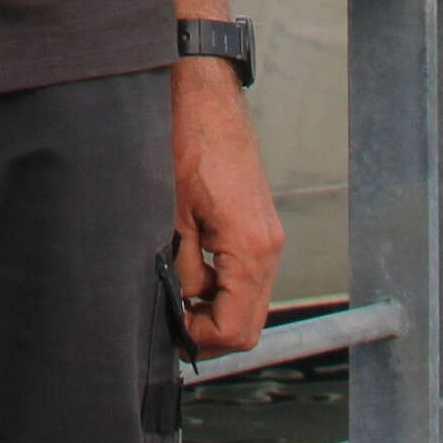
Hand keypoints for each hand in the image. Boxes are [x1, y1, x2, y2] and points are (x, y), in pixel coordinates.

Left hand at [169, 58, 283, 355]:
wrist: (209, 102)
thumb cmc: (190, 147)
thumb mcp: (174, 217)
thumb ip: (183, 271)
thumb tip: (182, 307)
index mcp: (250, 249)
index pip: (236, 328)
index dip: (201, 340)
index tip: (172, 330)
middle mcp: (269, 249)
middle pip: (250, 325)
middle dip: (212, 333)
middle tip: (174, 321)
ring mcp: (269, 239)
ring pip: (251, 304)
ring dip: (217, 310)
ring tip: (179, 294)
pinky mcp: (262, 229)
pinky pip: (248, 278)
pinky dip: (224, 287)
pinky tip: (193, 272)